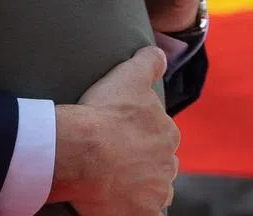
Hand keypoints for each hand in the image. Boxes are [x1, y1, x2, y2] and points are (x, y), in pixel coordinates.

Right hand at [50, 47, 178, 214]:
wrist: (84, 151)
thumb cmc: (104, 112)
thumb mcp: (128, 76)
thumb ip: (149, 62)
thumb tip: (161, 53)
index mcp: (167, 133)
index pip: (159, 135)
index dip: (139, 134)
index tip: (119, 133)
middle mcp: (168, 164)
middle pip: (157, 163)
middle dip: (142, 161)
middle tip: (113, 157)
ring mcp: (156, 191)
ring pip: (152, 189)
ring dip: (139, 186)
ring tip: (112, 181)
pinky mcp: (143, 214)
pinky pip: (146, 214)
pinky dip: (138, 211)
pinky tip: (123, 206)